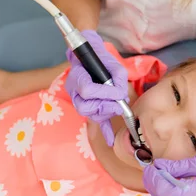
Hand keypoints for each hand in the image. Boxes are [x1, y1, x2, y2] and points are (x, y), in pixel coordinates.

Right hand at [65, 30, 128, 145]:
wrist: (91, 55)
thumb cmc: (101, 58)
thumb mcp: (112, 63)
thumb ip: (118, 77)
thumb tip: (121, 95)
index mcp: (78, 75)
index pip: (87, 89)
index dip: (104, 93)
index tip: (118, 93)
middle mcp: (74, 90)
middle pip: (86, 107)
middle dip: (105, 107)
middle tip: (119, 105)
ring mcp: (78, 99)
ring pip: (89, 114)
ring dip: (106, 113)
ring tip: (117, 107)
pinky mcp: (87, 106)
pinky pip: (93, 120)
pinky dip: (104, 130)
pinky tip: (111, 140)